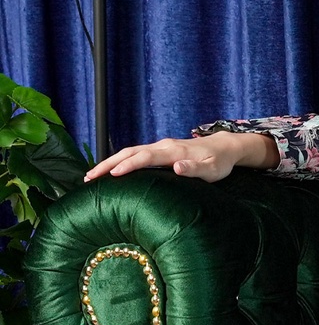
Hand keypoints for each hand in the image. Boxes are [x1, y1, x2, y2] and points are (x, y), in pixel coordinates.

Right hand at [84, 132, 278, 183]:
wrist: (224, 147)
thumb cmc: (219, 162)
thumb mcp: (212, 169)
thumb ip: (195, 169)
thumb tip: (176, 167)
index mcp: (173, 151)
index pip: (145, 157)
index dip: (128, 165)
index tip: (111, 175)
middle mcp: (163, 146)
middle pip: (130, 153)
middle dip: (108, 164)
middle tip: (88, 178)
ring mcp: (160, 147)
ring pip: (129, 152)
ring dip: (109, 162)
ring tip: (91, 176)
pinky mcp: (160, 151)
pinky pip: (135, 155)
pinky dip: (119, 161)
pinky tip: (110, 172)